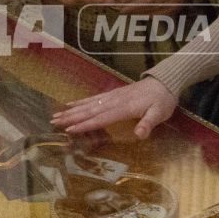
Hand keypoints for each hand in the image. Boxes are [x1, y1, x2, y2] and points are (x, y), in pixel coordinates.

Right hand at [51, 76, 178, 138]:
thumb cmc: (163, 100)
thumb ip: (148, 124)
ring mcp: (112, 96)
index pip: (101, 118)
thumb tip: (139, 135)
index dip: (85, 124)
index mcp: (124, 108)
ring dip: (71, 110)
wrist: (164, 81)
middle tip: (53, 122)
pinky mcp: (113, 94)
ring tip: (56, 114)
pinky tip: (71, 104)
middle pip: (89, 110)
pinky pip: (93, 98)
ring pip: (88, 104)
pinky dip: (80, 102)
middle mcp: (114, 101)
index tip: (69, 129)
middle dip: (71, 116)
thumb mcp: (159, 113)